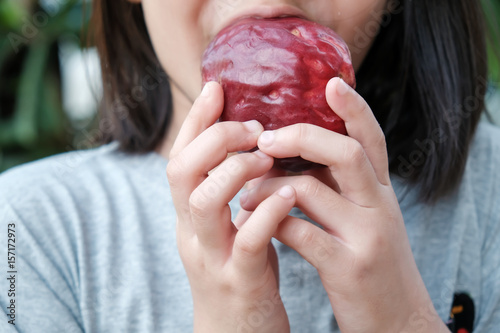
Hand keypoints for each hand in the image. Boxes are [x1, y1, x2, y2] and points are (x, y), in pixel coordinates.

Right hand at [167, 82, 292, 332]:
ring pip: (204, 202)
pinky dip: (268, 211)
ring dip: (235, 169)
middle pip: (181, 172)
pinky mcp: (240, 282)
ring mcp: (213, 257)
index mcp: (191, 217)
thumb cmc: (240, 272)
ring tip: (267, 156)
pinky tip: (291, 194)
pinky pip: (248, 241)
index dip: (196, 122)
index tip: (217, 88)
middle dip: (214, 138)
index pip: (181, 158)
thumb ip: (229, 194)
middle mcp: (192, 232)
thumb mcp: (227, 229)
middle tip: (252, 127)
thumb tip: (246, 149)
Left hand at [240, 78, 449, 331]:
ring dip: (268, 187)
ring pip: (311, 190)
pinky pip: (300, 233)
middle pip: (346, 153)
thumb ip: (344, 189)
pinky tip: (255, 224)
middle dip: (301, 137)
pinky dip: (270, 222)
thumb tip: (304, 156)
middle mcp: (379, 208)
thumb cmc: (372, 266)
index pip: (372, 140)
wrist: (397, 321)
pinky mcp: (347, 268)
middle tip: (265, 138)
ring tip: (245, 193)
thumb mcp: (369, 221)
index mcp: (380, 193)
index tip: (330, 83)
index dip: (354, 109)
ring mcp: (365, 237)